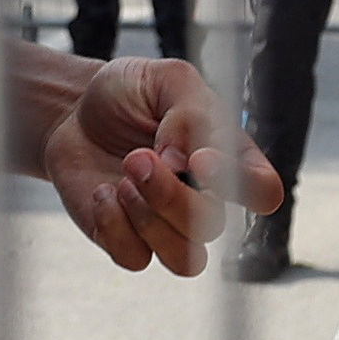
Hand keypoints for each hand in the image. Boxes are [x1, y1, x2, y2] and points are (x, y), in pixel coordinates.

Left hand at [27, 49, 274, 276]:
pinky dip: (114, 226)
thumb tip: (183, 161)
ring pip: (184, 258)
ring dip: (147, 218)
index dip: (245, 186)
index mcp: (228, 158)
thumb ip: (189, 113)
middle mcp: (206, 199)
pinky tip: (103, 193)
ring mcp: (169, 226)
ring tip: (121, 180)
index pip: (264, 190)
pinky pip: (135, 259)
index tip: (203, 158)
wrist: (75, 111)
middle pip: (212, 225)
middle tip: (136, 157)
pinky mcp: (130, 241)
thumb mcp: (166, 80)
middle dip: (170, 194)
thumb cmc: (130, 94)